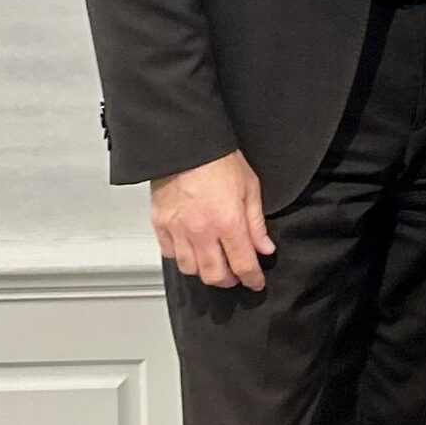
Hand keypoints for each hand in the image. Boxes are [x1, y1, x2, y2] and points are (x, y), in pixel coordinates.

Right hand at [150, 150, 273, 290]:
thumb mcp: (250, 188)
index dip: (252, 279)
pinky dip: (181, 257)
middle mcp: (202, 231)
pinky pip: (169, 253)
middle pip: (215, 275)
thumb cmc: (217, 158)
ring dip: (205, 271)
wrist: (184, 143)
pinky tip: (191, 249)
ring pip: (190, 269)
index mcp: (228, 222)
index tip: (255, 281)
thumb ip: (256, 223)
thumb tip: (264, 247)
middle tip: (236, 274)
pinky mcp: (160, 224)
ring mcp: (178, 229)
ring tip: (214, 263)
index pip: (243, 265)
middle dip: (229, 280)